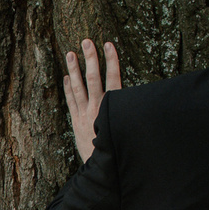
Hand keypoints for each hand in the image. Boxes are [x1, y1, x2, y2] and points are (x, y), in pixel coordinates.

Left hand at [63, 38, 120, 160]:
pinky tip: (66, 76)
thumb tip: (141, 98)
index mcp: (111, 108)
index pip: (113, 78)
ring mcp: (84, 114)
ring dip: (74, 69)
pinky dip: (68, 88)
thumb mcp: (127, 128)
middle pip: (93, 78)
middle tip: (86, 41)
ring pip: (78, 87)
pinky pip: (71, 101)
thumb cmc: (118, 148)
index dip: (111, 60)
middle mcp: (96, 108)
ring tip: (71, 53)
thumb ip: (129, 111)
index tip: (109, 44)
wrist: (101, 168)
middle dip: (90, 58)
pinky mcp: (76, 122)